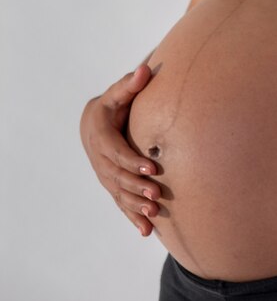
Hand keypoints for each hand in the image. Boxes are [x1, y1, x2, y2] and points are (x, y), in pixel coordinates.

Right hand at [80, 65, 160, 235]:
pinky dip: (132, 216)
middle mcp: (99, 158)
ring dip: (135, 205)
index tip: (152, 168)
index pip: (116, 151)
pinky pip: (120, 202)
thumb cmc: (112, 104)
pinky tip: (147, 230)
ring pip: (118, 193)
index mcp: (100, 135)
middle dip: (137, 186)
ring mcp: (104, 174)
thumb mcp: (118, 92)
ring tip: (154, 214)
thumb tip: (145, 70)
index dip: (133, 161)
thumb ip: (130, 84)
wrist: (94, 122)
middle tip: (157, 194)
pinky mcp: (112, 184)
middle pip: (117, 176)